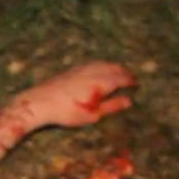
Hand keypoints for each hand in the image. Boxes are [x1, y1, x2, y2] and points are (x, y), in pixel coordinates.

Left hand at [15, 60, 136, 128]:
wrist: (41, 102)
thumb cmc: (68, 112)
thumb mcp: (93, 114)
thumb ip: (112, 106)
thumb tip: (129, 101)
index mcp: (102, 82)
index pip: (122, 78)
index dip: (130, 81)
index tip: (136, 84)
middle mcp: (94, 71)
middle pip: (114, 68)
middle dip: (124, 72)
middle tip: (130, 78)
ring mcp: (82, 68)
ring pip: (103, 63)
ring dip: (113, 67)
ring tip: (118, 72)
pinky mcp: (72, 69)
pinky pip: (92, 63)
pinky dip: (101, 65)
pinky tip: (99, 69)